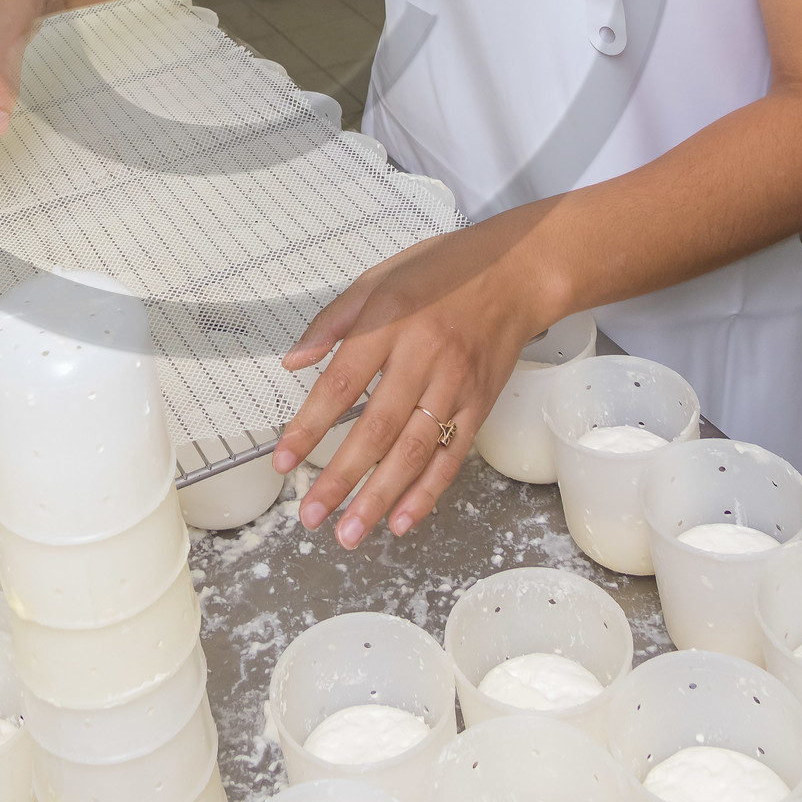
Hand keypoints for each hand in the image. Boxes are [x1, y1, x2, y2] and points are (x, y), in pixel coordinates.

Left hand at [272, 209, 565, 547]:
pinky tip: (403, 519)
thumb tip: (293, 362)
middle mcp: (422, 357)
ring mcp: (455, 385)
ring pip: (414, 451)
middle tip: (311, 514)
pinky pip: (451, 455)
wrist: (517, 273)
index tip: (284, 459)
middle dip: (341, 477)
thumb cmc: (444, 271)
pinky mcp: (479, 404)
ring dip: (380, 497)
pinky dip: (428, 492)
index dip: (309, 426)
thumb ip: (332, 322)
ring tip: (350, 531)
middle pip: (376, 428)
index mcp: (389, 322)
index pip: (340, 385)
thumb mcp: (378, 278)